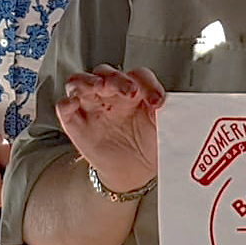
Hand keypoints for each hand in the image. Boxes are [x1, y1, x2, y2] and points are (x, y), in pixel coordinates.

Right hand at [55, 65, 163, 194]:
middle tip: (130, 92)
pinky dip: (66, 103)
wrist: (134, 172)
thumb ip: (169, 116)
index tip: (158, 103)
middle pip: (107, 72)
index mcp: (134, 90)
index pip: (138, 75)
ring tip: (100, 88)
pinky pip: (64, 106)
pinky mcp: (75, 123)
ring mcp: (91, 106)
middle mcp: (110, 94)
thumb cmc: (148, 145)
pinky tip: (74, 105)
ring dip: (89, 81)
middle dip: (117, 79)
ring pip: (80, 81)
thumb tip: (180, 109)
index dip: (148, 84)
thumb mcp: (163, 130)